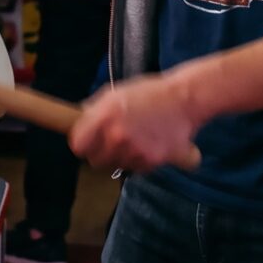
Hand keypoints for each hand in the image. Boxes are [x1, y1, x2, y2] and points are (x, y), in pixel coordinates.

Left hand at [69, 75, 202, 172]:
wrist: (184, 100)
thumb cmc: (148, 93)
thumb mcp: (115, 93)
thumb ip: (95, 110)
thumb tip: (79, 121)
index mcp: (103, 116)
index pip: (79, 146)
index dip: (83, 144)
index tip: (88, 141)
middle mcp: (116, 136)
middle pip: (95, 161)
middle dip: (101, 153)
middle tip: (112, 141)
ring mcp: (133, 151)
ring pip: (116, 166)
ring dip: (121, 157)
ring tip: (134, 139)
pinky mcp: (150, 161)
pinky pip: (135, 168)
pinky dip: (139, 161)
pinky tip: (147, 144)